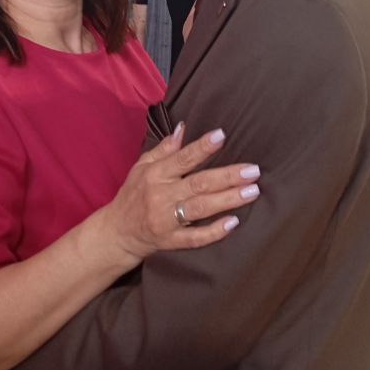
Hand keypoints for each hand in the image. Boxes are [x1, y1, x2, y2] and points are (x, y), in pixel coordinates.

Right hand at [104, 125, 260, 260]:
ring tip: (252, 191)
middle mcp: (161, 195)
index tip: (221, 135)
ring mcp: (166, 220)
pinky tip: (233, 222)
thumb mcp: (141, 167)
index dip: (202, 147)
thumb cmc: (132, 195)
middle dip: (227, 176)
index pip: (182, 158)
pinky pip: (195, 238)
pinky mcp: (170, 241)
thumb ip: (164, 149)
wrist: (116, 232)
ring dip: (227, 199)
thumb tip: (183, 128)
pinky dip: (214, 231)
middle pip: (198, 183)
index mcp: (155, 174)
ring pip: (200, 208)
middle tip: (253, 171)